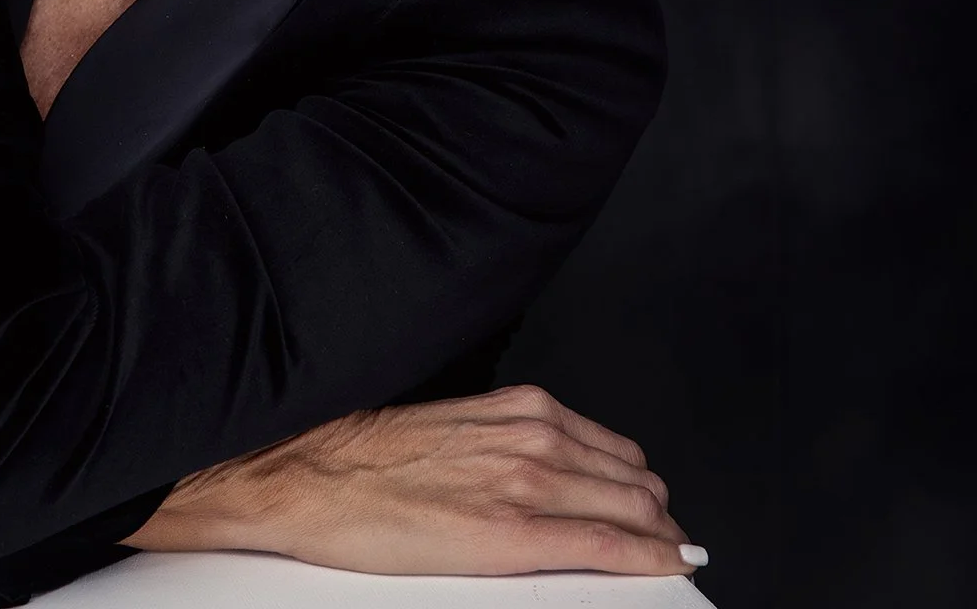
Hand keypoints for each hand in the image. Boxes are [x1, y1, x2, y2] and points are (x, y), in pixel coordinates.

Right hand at [124, 383, 701, 576]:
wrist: (309, 476)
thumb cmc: (365, 459)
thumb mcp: (452, 430)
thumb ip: (505, 442)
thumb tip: (543, 470)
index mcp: (518, 411)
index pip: (615, 452)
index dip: (644, 487)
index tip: (657, 510)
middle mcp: (532, 438)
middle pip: (635, 481)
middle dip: (659, 515)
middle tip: (667, 540)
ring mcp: (526, 483)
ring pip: (631, 510)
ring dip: (659, 535)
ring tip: (666, 555)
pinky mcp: (510, 532)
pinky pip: (604, 546)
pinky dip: (645, 557)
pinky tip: (664, 565)